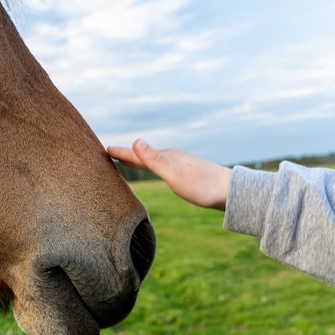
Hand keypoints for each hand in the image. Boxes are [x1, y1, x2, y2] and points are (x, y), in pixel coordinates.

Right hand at [107, 139, 231, 209]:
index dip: (120, 152)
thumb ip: (155, 160)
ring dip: (137, 159)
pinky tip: (155, 168)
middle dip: (126, 153)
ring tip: (126, 159)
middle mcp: (172, 157)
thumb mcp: (175, 175)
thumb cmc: (203, 187)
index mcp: (166, 157)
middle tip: (109, 152)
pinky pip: (161, 166)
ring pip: (152, 160)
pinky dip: (150, 165)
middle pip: (143, 155)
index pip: (137, 153)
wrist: (231, 192)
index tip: (103, 149)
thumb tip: (135, 141)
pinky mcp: (186, 172)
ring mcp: (180, 163)